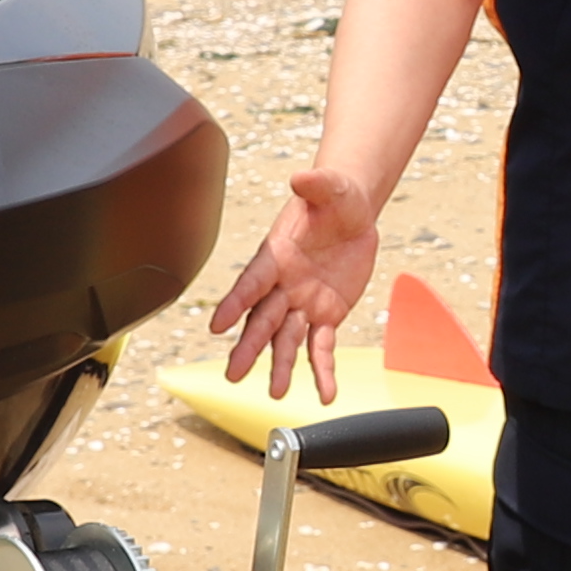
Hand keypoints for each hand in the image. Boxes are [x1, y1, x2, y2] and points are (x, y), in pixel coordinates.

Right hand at [211, 169, 380, 402]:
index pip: (252, 282)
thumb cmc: (335, 199)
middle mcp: (283, 284)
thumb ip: (317, 184)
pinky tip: (327, 393)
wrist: (353, 216)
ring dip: (281, 367)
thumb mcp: (332, 188)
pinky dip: (323, 370)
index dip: (235, 302)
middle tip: (234, 374)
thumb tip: (301, 176)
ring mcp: (302, 303)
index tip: (217, 325)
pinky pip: (322, 347)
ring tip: (277, 393)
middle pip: (261, 320)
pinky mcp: (326, 316)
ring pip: (286, 340)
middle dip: (249, 347)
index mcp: (277, 254)